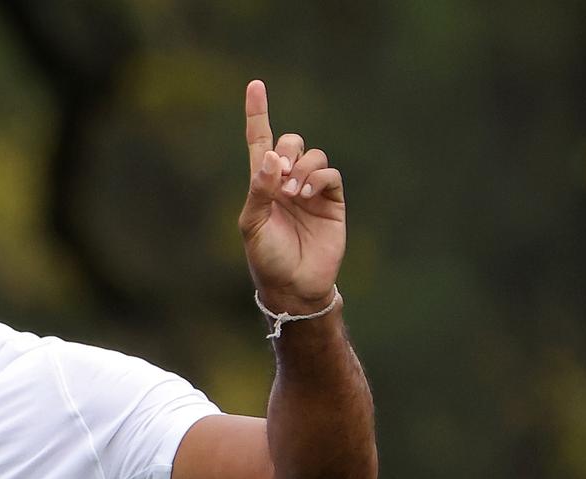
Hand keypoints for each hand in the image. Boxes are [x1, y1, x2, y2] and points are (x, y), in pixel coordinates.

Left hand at [237, 80, 344, 312]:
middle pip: (291, 142)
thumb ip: (259, 190)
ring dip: (303, 167)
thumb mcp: (253, 224)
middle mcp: (287, 182)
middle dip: (287, 149)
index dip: (257, 113)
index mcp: (263, 184)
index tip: (255, 85)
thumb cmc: (267, 257)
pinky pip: (330, 174)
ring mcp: (311, 190)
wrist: (295, 285)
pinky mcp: (332, 201)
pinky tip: (307, 194)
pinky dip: (318, 177)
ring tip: (294, 193)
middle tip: (280, 174)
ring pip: (313, 155)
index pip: (259, 141)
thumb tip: (272, 158)